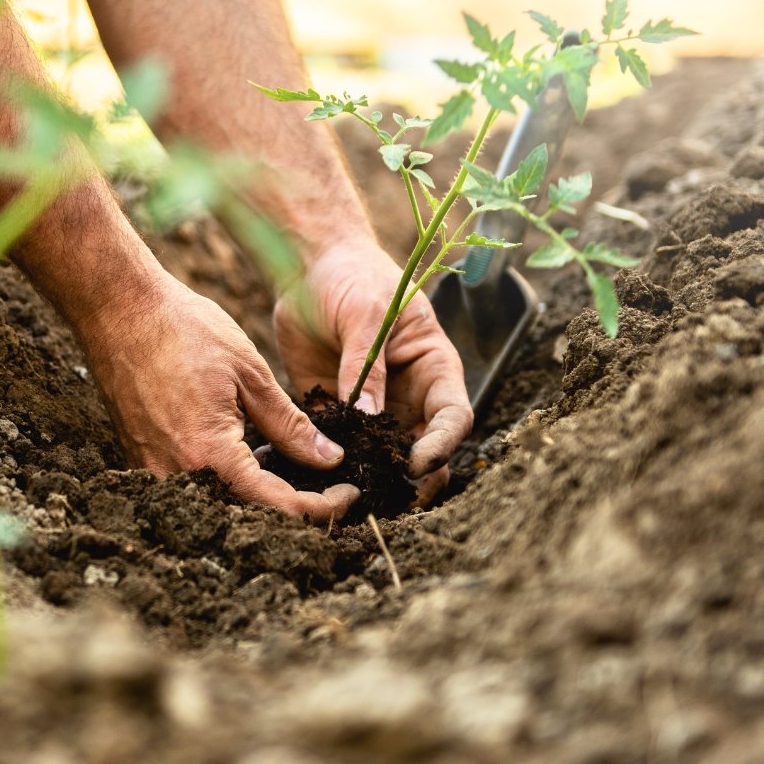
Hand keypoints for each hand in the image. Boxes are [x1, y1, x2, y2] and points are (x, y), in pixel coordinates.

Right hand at [76, 272, 359, 522]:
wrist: (118, 310)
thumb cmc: (184, 330)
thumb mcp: (251, 374)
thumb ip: (291, 426)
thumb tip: (329, 460)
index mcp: (211, 455)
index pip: (279, 506)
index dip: (323, 507)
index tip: (351, 492)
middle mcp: (178, 475)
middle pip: (250, 514)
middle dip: (296, 504)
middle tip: (329, 483)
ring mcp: (154, 471)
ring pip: (222, 503)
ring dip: (261, 491)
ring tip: (289, 459)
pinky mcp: (142, 459)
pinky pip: (195, 485)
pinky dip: (229, 476)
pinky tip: (249, 447)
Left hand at [274, 240, 473, 498]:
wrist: (310, 265)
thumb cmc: (352, 277)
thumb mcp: (366, 314)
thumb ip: (366, 366)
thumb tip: (369, 419)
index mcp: (433, 368)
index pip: (453, 417)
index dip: (442, 445)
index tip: (417, 464)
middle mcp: (409, 396)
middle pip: (424, 450)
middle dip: (412, 479)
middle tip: (388, 498)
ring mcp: (374, 409)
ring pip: (383, 458)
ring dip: (371, 478)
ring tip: (350, 498)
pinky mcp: (337, 412)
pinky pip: (339, 447)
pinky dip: (329, 464)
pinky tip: (311, 479)